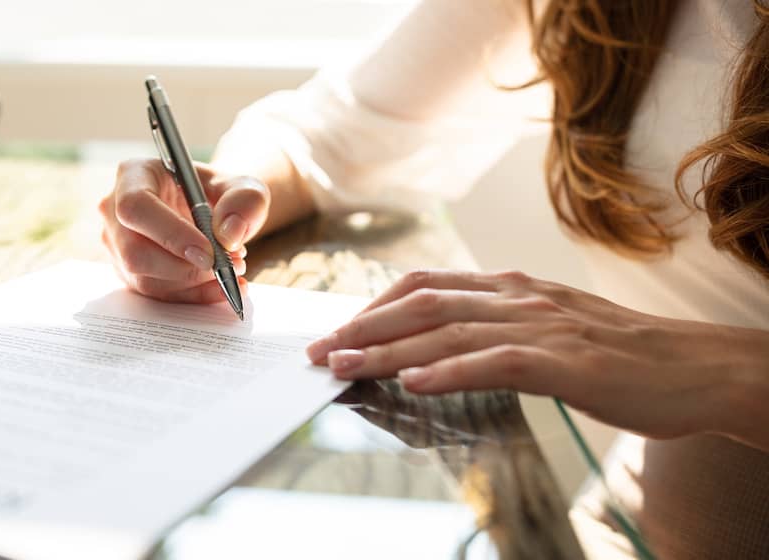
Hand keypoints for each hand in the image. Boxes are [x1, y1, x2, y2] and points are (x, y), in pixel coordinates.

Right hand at [98, 158, 268, 302]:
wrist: (211, 210)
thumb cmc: (219, 192)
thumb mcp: (242, 186)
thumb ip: (245, 201)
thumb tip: (229, 235)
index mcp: (133, 175)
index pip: (136, 207)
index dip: (170, 234)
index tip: (209, 252)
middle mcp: (115, 210)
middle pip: (134, 252)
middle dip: (184, 268)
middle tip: (225, 265)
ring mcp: (117, 244)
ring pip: (144, 279)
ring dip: (191, 284)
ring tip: (229, 271)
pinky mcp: (128, 271)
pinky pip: (155, 294)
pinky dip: (191, 296)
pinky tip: (219, 287)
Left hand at [305, 269, 768, 442]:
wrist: (695, 367)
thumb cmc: (620, 354)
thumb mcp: (549, 326)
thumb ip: (499, 325)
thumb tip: (442, 341)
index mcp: (512, 289)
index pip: (426, 287)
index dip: (375, 305)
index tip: (338, 328)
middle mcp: (518, 299)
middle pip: (423, 306)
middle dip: (364, 327)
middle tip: (320, 350)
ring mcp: (542, 328)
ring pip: (447, 333)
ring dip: (389, 351)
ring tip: (345, 365)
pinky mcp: (565, 363)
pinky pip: (496, 364)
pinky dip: (450, 372)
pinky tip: (414, 382)